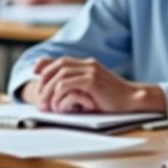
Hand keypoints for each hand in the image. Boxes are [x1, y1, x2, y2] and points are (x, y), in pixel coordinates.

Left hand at [22, 57, 162, 112]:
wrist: (132, 100)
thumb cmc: (114, 99)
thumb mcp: (94, 90)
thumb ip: (80, 86)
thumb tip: (61, 91)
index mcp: (89, 64)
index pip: (61, 60)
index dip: (45, 65)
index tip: (35, 73)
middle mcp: (88, 64)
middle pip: (57, 66)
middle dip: (44, 81)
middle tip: (40, 98)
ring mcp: (90, 71)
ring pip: (59, 76)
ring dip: (48, 92)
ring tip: (46, 106)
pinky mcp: (92, 81)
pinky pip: (66, 85)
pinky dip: (58, 96)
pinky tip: (58, 107)